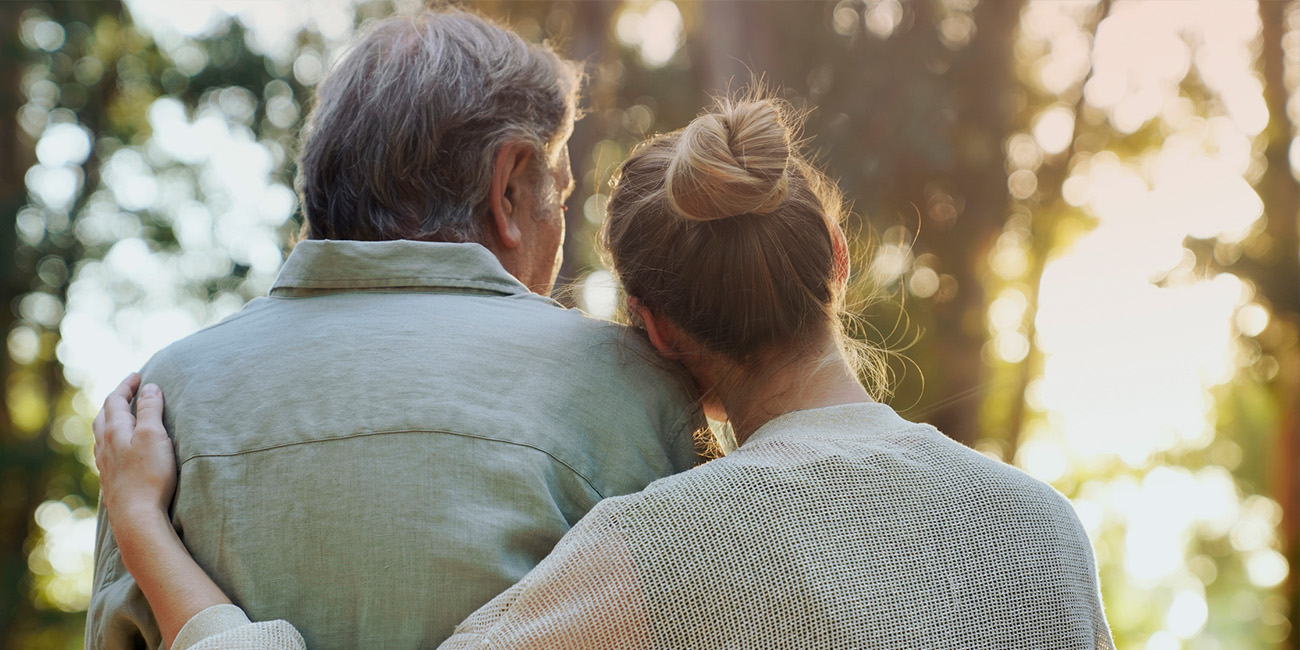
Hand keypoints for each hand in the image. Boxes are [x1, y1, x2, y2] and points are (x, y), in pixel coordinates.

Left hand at [93, 373, 177, 529]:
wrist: (136, 516)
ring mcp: (105, 464)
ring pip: (101, 435)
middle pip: (104, 416)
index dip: (126, 386)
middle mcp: (104, 445)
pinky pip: (105, 452)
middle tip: (128, 392)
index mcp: (114, 430)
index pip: (115, 400)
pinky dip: (111, 440)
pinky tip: (116, 449)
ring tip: (120, 417)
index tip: (137, 376)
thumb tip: (149, 388)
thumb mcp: (154, 435)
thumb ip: (151, 410)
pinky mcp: (110, 480)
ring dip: (110, 420)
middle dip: (115, 400)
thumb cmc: (149, 474)